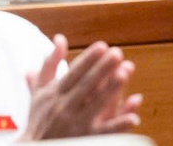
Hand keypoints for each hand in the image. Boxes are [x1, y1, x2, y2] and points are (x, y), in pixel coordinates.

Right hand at [20, 36, 140, 140]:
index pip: (74, 73)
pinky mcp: (86, 140)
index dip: (88, 59)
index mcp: (55, 94)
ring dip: (110, 89)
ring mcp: (76, 125)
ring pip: (96, 105)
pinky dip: (119, 126)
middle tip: (117, 53)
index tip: (102, 46)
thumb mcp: (39, 91)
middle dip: (101, 68)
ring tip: (124, 74)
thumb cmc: (38, 119)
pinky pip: (104, 133)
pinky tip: (133, 117)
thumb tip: (60, 38)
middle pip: (86, 85)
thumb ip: (50, 64)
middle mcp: (65, 108)